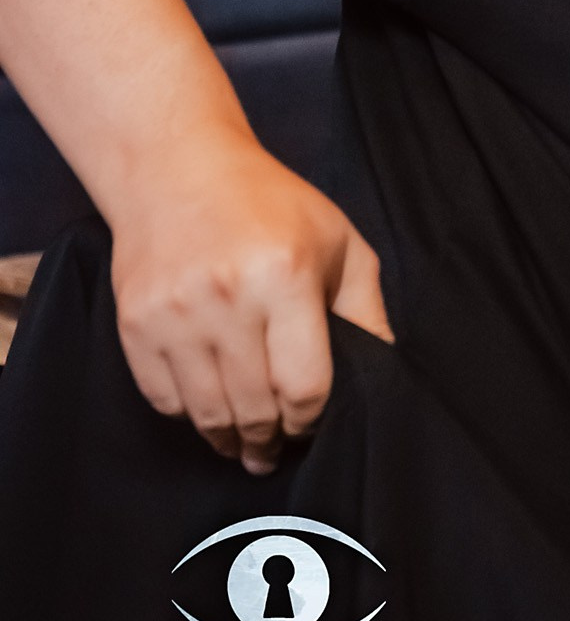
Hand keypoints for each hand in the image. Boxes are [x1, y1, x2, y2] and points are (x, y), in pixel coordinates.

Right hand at [111, 127, 391, 476]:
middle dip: (270, 439)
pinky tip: (206, 410)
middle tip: (275, 450)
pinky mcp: (135, 324)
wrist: (177, 169)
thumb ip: (367, 309)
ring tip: (243, 446)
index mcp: (285, 277)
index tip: (310, 425)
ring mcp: (175, 313)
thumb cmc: (271, 205)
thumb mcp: (339, 240)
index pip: (304, 384)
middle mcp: (227, 297)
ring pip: (207, 412)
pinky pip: (164, 399)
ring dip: (229, 439)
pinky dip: (188, 414)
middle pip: (254, 407)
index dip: (311, 419)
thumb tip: (383, 369)